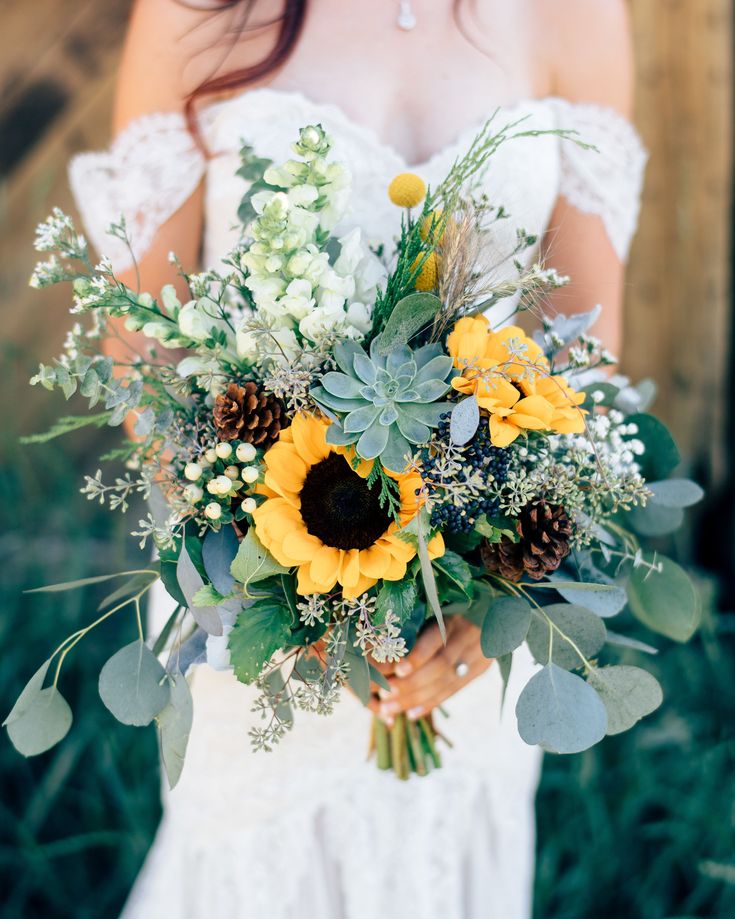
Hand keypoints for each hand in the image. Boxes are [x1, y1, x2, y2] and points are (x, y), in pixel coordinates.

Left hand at [368, 616, 491, 725]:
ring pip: (446, 682)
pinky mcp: (480, 668)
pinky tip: (412, 714)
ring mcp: (478, 654)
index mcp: (456, 616)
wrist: (495, 609)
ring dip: (416, 698)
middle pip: (441, 666)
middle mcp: (470, 636)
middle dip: (411, 684)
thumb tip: (381, 644)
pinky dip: (432, 703)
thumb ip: (418, 624)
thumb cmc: (454, 604)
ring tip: (389, 709)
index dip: (418, 656)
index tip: (397, 670)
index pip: (438, 639)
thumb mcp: (439, 606)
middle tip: (384, 696)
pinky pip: (454, 690)